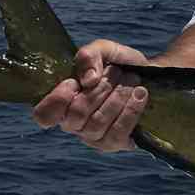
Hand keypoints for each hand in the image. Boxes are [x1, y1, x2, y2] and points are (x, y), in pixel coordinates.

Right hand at [32, 39, 151, 152]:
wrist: (150, 76)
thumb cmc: (119, 65)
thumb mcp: (103, 50)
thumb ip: (89, 55)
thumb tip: (88, 80)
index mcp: (62, 102)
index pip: (44, 114)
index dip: (58, 98)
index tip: (75, 81)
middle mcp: (73, 124)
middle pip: (77, 114)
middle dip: (101, 89)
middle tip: (117, 72)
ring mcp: (92, 137)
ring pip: (98, 123)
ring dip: (119, 96)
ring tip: (132, 80)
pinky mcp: (113, 144)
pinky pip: (118, 133)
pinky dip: (131, 109)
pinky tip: (140, 94)